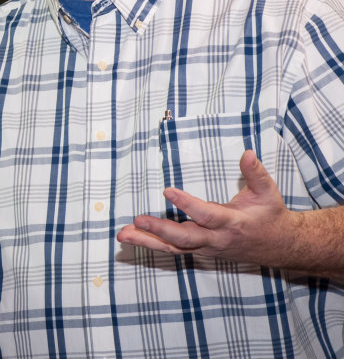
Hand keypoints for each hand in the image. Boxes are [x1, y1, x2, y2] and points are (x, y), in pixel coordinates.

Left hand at [116, 150, 303, 268]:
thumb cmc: (270, 216)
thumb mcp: (268, 193)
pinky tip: (131, 237)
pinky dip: (151, 244)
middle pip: (185, 238)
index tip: (168, 190)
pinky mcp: (200, 250)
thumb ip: (256, 173)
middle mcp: (216, 239)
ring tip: (122, 235)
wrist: (279, 247)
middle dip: (160, 230)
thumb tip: (247, 152)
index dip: (188, 205)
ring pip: (174, 248)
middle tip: (138, 219)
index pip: (207, 215)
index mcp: (232, 223)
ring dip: (147, 241)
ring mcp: (207, 247)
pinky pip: (173, 249)